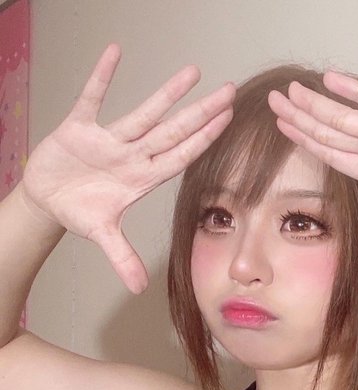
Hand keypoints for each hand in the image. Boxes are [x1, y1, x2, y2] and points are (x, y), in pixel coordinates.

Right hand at [21, 43, 235, 293]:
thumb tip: (138, 287)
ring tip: (193, 72)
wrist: (47, 199)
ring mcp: (108, 140)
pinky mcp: (78, 128)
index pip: (179, 157)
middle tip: (229, 91)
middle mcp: (131, 156)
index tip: (228, 123)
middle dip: (200, 113)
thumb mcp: (101, 234)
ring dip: (166, 93)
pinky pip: (91, 98)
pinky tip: (114, 53)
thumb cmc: (79, 211)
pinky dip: (101, 78)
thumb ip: (122, 257)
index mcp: (140, 179)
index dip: (203, 141)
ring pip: (143, 113)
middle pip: (172, 131)